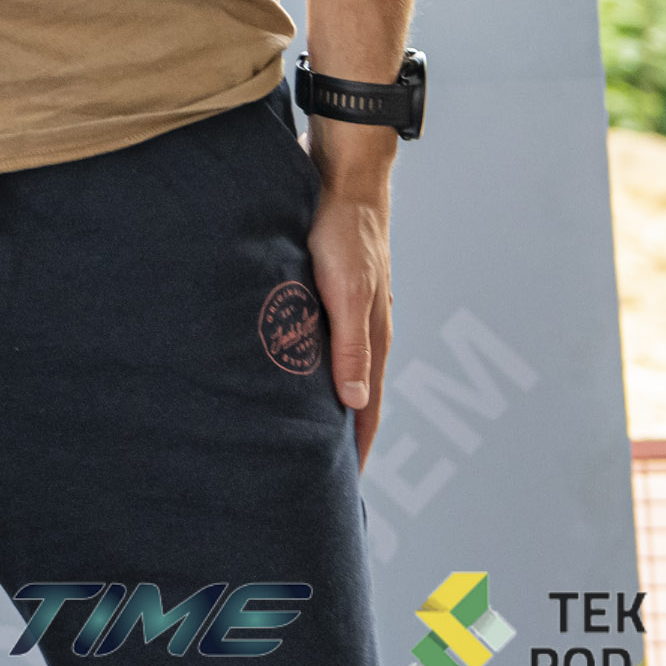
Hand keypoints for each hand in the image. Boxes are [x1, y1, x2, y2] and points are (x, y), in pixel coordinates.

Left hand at [306, 126, 396, 465]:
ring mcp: (348, 310)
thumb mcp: (345, 291)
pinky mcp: (327, 292)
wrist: (343, 176)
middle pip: (355, 396)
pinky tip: (293, 375)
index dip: (356, 447)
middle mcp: (363, 328)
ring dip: (326, 404)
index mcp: (372, 335)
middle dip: (343, 437)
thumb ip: (350, 346)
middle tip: (322, 476)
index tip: (344, 488)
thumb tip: (354, 404)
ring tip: (304, 437)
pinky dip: (313, 369)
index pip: (367, 408)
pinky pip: (322, 343)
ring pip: (338, 371)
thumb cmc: (343, 231)